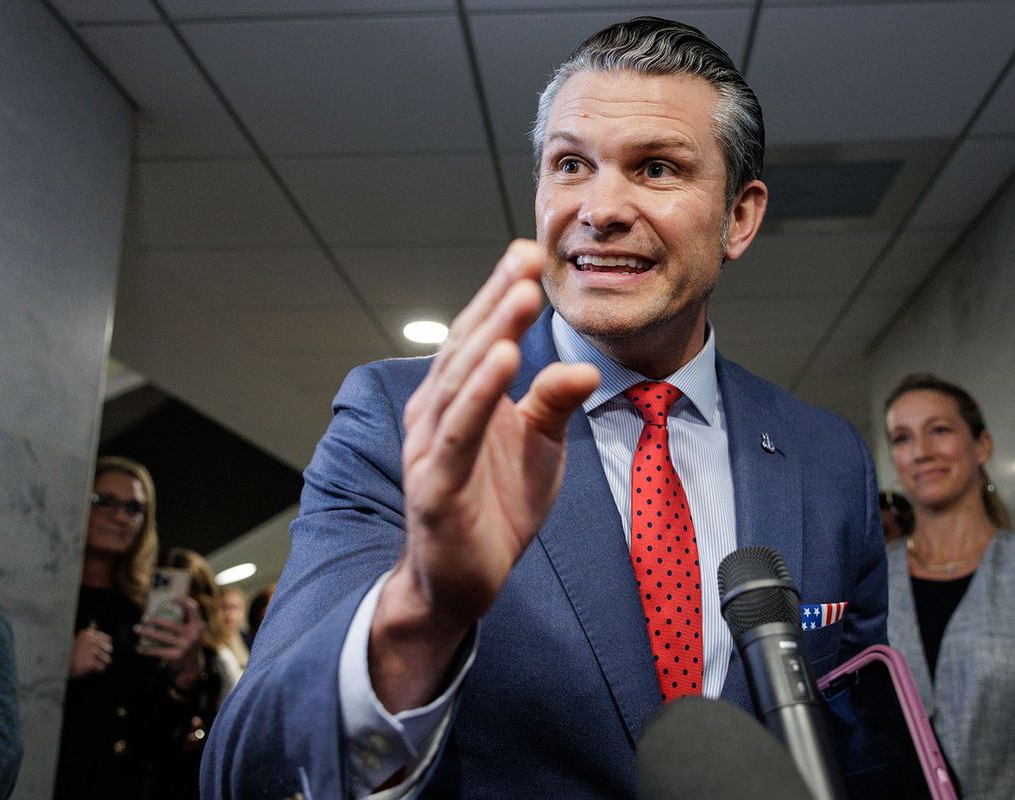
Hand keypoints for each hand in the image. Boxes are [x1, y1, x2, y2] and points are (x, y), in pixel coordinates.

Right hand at [69, 625, 112, 677]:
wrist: (57, 663)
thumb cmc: (68, 652)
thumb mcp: (78, 639)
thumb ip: (89, 635)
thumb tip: (98, 628)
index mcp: (88, 634)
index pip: (107, 639)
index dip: (105, 645)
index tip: (102, 650)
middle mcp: (90, 641)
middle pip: (109, 648)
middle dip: (105, 655)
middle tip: (101, 659)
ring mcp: (90, 652)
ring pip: (107, 659)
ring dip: (102, 663)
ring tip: (96, 665)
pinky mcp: (89, 663)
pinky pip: (101, 668)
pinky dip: (98, 670)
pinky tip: (92, 670)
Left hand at [137, 596, 203, 686]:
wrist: (192, 666)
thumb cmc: (188, 642)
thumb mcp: (192, 630)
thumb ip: (186, 619)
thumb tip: (171, 601)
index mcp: (197, 626)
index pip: (193, 609)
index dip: (183, 601)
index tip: (172, 598)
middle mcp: (193, 635)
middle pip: (171, 624)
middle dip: (155, 620)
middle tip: (144, 617)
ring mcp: (185, 646)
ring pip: (162, 638)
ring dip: (147, 633)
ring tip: (137, 629)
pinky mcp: (177, 656)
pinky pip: (159, 652)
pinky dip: (148, 650)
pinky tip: (139, 648)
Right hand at [370, 240, 599, 711]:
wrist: (461, 580)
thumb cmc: (495, 506)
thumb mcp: (540, 447)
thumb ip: (553, 402)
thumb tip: (583, 365)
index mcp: (459, 398)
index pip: (481, 335)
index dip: (503, 294)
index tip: (530, 255)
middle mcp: (436, 412)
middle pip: (468, 345)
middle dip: (499, 300)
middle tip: (527, 258)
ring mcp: (431, 446)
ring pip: (462, 380)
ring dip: (491, 334)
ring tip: (521, 296)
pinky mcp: (435, 484)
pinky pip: (460, 431)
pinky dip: (479, 393)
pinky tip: (500, 359)